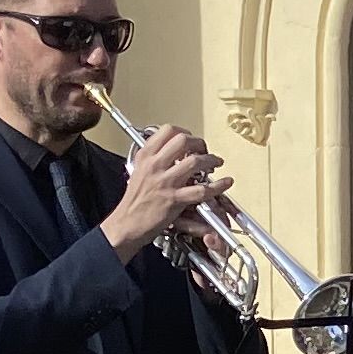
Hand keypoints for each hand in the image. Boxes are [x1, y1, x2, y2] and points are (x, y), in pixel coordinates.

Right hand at [101, 125, 234, 260]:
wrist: (127, 223)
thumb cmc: (134, 200)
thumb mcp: (138, 170)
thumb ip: (153, 157)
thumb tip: (170, 149)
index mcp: (146, 156)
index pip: (167, 131)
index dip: (184, 132)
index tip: (190, 139)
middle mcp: (155, 165)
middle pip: (183, 140)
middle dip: (199, 143)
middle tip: (204, 150)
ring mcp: (165, 182)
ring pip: (194, 161)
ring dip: (210, 160)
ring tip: (216, 162)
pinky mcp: (174, 199)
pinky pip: (201, 190)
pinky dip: (218, 186)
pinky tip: (225, 183)